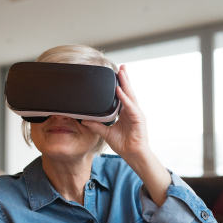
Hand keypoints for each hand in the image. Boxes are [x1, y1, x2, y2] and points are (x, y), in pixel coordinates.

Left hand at [83, 65, 170, 205]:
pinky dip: (125, 99)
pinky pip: (131, 107)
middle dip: (125, 79)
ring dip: (126, 84)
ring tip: (122, 73)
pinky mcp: (138, 119)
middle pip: (128, 91)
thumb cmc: (124, 144)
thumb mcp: (106, 132)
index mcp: (126, 112)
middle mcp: (132, 111)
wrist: (133, 155)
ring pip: (131, 95)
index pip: (122, 95)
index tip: (115, 74)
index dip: (120, 85)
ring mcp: (136, 114)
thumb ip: (96, 125)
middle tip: (121, 67)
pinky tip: (120, 91)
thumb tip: (84, 120)